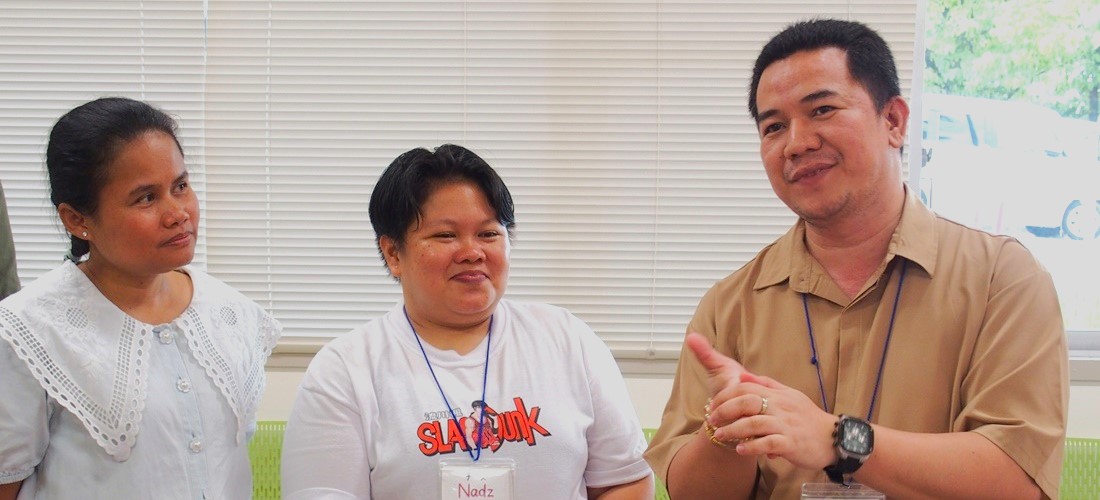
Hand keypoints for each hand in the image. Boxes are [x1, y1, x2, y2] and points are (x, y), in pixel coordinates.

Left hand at [686, 332, 836, 468]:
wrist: (834, 438)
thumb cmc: (807, 417)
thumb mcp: (789, 395)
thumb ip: (766, 385)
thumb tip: (742, 376)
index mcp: (778, 394)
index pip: (746, 387)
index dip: (726, 395)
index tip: (713, 404)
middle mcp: (781, 407)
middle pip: (747, 402)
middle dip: (725, 410)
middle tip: (712, 420)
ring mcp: (786, 425)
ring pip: (754, 424)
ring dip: (734, 430)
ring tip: (720, 435)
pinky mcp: (791, 444)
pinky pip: (768, 444)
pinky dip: (752, 447)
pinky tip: (740, 450)